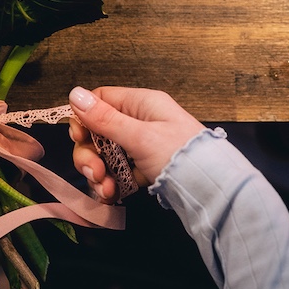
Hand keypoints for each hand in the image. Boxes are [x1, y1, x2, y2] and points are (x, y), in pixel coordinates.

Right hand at [68, 86, 204, 201]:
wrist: (213, 189)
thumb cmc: (183, 156)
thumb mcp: (140, 136)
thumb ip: (105, 118)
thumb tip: (75, 94)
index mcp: (142, 103)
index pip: (101, 100)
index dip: (84, 118)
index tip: (80, 137)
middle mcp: (141, 120)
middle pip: (99, 131)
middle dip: (91, 154)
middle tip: (94, 172)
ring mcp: (143, 144)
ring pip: (107, 154)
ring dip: (99, 172)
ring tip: (106, 188)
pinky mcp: (146, 166)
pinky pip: (119, 171)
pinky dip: (112, 183)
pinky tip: (112, 194)